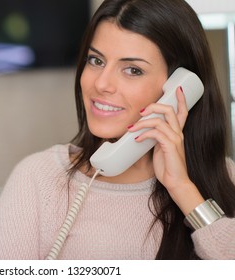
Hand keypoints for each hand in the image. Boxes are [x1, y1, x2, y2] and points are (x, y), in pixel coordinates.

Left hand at [128, 86, 203, 213]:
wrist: (175, 182)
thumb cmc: (167, 166)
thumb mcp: (159, 148)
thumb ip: (154, 137)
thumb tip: (140, 131)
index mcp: (176, 132)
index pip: (183, 111)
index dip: (181, 99)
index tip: (177, 88)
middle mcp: (178, 133)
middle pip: (170, 110)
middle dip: (154, 106)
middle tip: (141, 111)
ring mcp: (175, 139)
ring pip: (160, 121)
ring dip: (142, 122)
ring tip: (132, 128)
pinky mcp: (170, 146)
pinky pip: (156, 133)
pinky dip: (144, 134)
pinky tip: (136, 140)